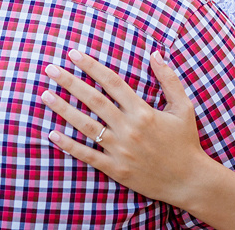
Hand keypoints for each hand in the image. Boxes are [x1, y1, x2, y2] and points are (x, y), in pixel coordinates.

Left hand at [41, 49, 209, 206]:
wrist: (189, 181)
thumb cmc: (186, 142)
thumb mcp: (183, 107)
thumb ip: (169, 79)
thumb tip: (155, 53)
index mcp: (143, 111)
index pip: (112, 82)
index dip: (91, 66)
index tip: (74, 54)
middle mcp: (129, 128)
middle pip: (93, 100)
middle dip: (70, 82)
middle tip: (50, 69)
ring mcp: (120, 150)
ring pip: (86, 126)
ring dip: (63, 109)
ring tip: (45, 95)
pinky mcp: (116, 169)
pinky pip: (87, 155)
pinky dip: (68, 145)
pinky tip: (52, 134)